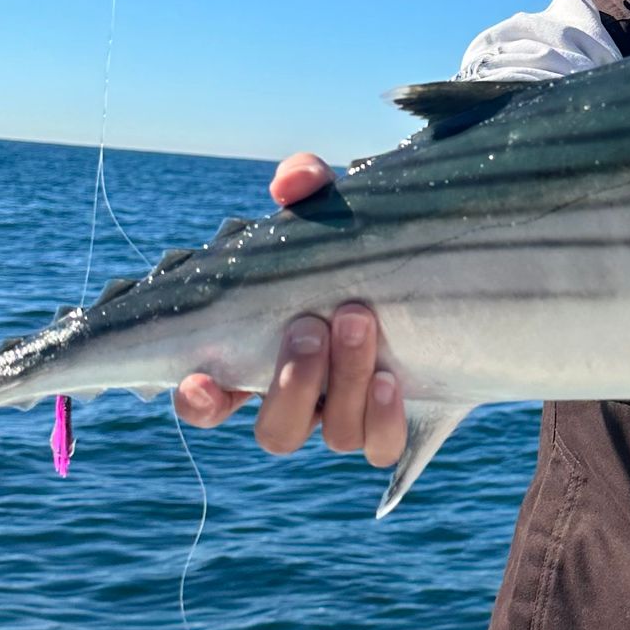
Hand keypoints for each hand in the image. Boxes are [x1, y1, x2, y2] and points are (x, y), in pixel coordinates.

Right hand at [173, 152, 407, 465]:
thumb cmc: (357, 243)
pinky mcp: (389, 422)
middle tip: (310, 325)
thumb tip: (293, 183)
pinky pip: (381, 447)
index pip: (207, 399)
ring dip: (342, 383)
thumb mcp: (328, 210)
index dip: (199, 400)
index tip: (202, 379)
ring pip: (332, 435)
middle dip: (291, 381)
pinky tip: (391, 377)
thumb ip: (305, 188)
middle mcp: (299, 399)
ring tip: (359, 320)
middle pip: (277, 430)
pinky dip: (383, 418)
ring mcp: (344, 416)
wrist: (430, 268)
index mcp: (258, 358)